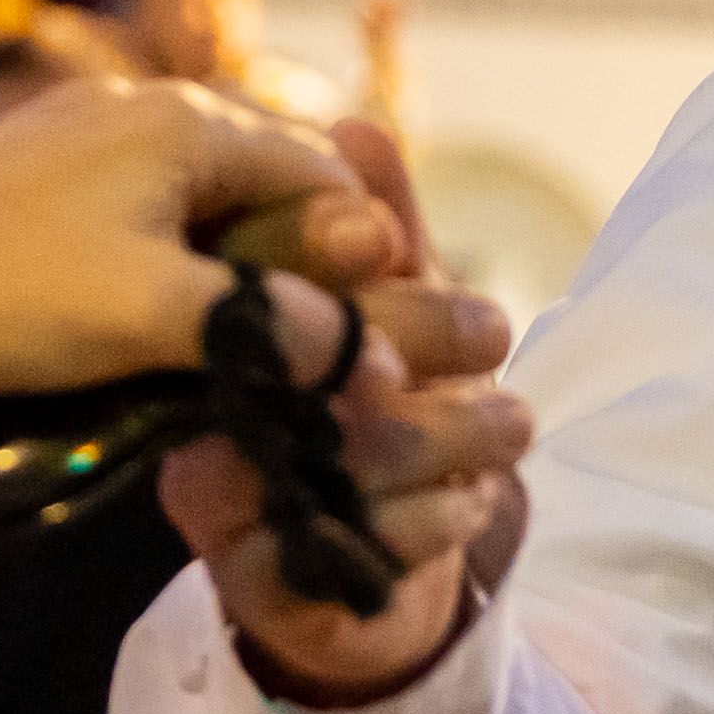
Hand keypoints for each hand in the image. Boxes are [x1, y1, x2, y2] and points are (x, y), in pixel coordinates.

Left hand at [0, 79, 397, 400]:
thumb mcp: (155, 316)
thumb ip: (271, 329)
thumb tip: (366, 356)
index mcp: (187, 121)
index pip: (330, 180)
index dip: (363, 269)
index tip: (368, 352)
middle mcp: (142, 115)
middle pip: (269, 197)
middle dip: (298, 282)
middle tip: (307, 372)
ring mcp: (82, 151)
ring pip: (201, 221)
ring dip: (229, 292)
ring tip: (234, 374)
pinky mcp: (35, 196)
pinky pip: (137, 235)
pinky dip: (165, 288)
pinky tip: (155, 353)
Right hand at [160, 118, 529, 699]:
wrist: (371, 570)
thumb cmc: (374, 409)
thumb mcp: (384, 304)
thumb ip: (374, 224)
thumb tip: (357, 127)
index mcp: (215, 338)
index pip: (269, 289)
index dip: (343, 265)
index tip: (410, 254)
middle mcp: (199, 419)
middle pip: (301, 370)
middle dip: (413, 343)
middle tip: (498, 336)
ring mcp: (222, 508)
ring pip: (336, 462)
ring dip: (446, 437)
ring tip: (515, 424)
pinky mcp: (258, 586)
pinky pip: (349, 551)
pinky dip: (431, 521)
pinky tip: (474, 496)